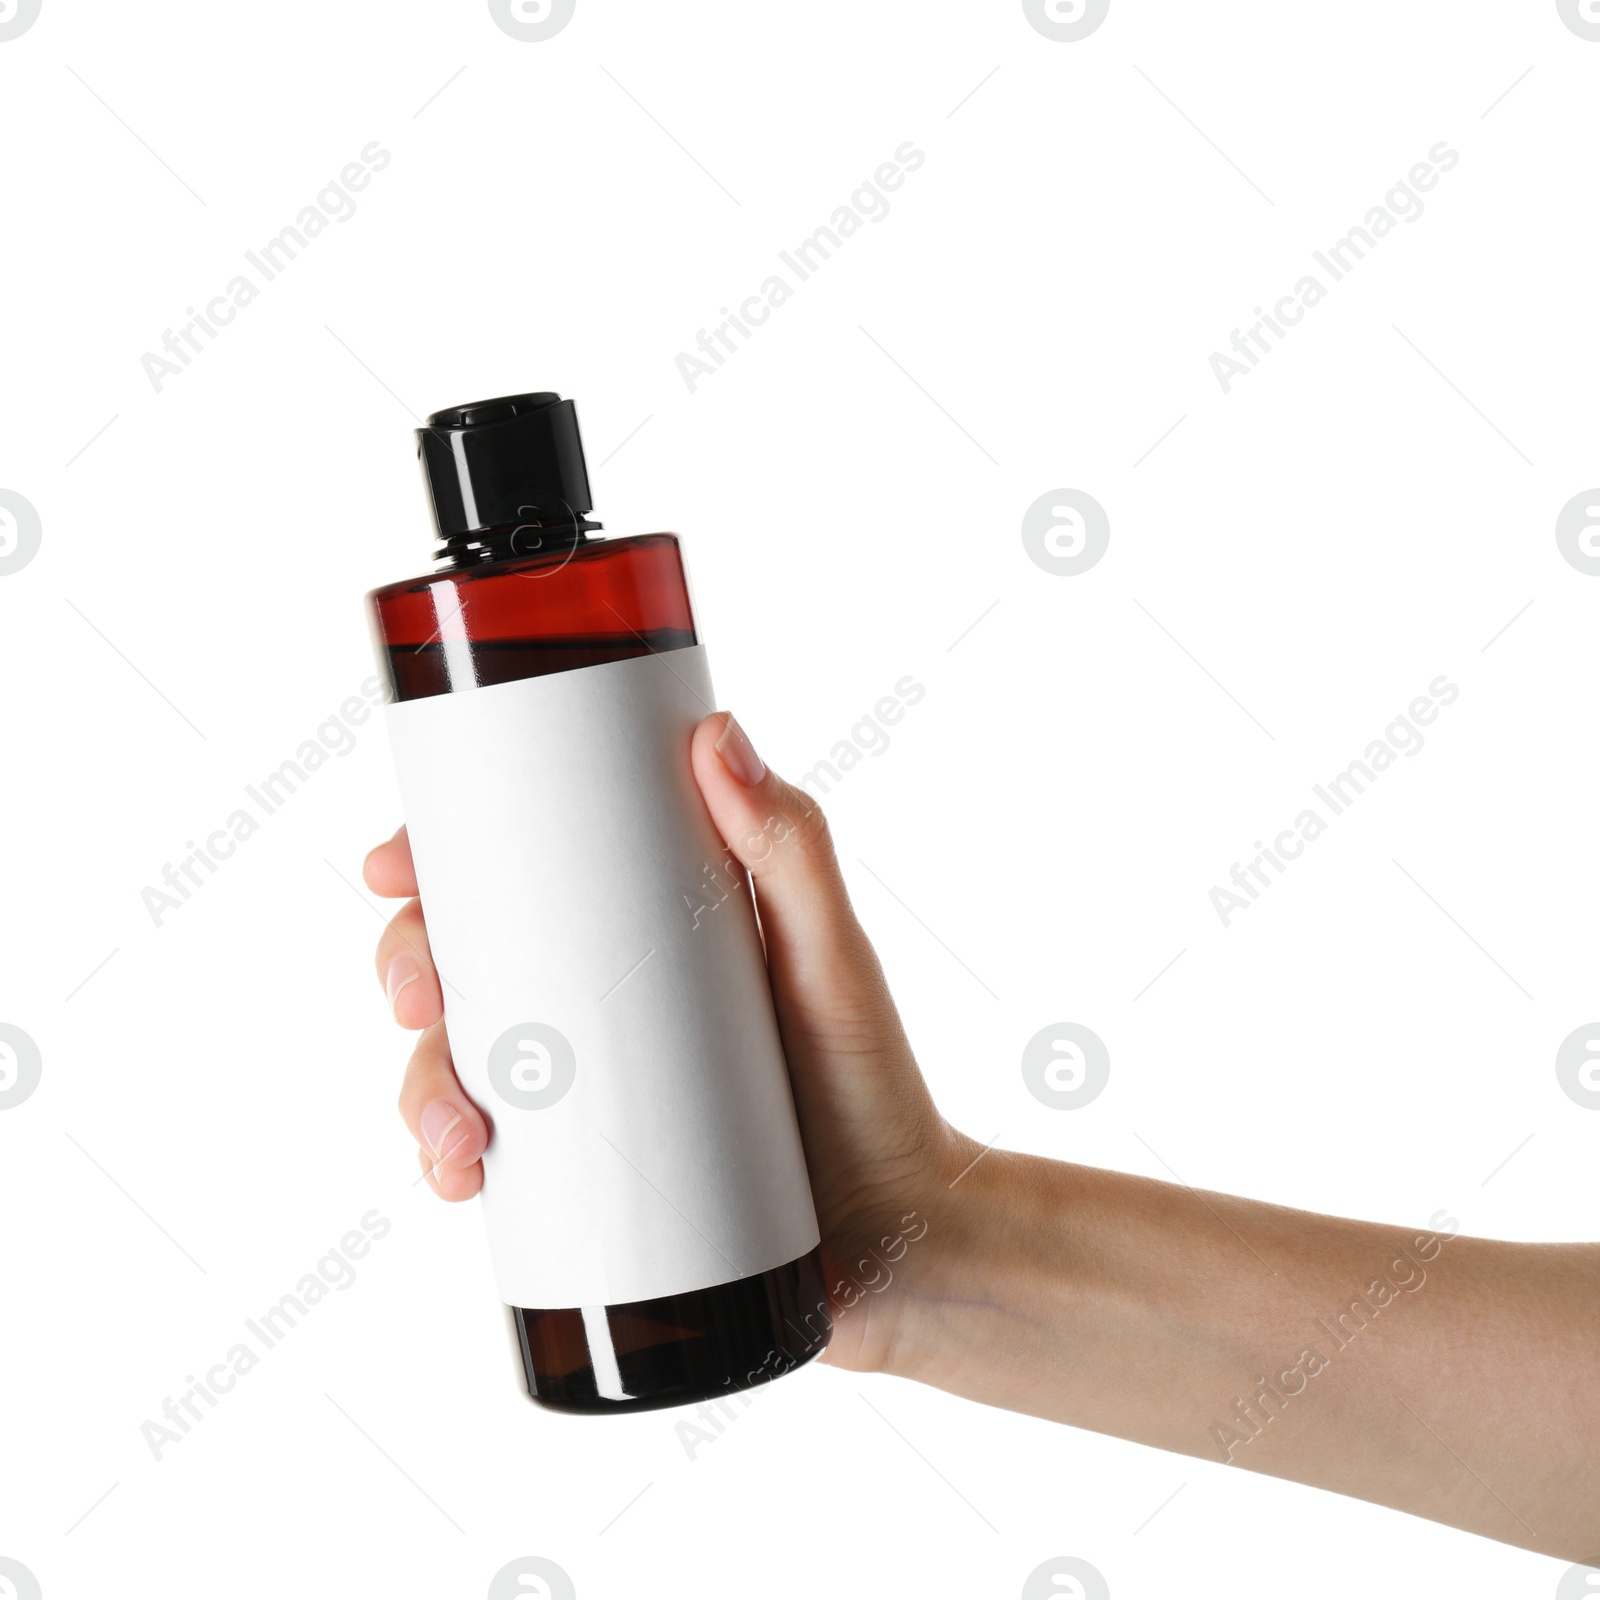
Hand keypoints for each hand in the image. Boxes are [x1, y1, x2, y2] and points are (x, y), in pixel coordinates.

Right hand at [363, 710, 968, 1371]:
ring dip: (419, 1083)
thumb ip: (791, 849)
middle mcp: (604, 1001)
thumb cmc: (874, 1090)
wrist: (898, 1243)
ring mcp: (590, 1089)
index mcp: (646, 929)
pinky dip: (445, 1159)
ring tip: (457, 1127)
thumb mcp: (831, 960)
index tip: (395, 864)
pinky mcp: (584, 1175)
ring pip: (457, 1061)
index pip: (522, 872)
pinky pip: (484, 1154)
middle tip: (420, 996)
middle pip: (466, 960)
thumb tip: (716, 732)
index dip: (438, 861)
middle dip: (408, 969)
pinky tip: (453, 1175)